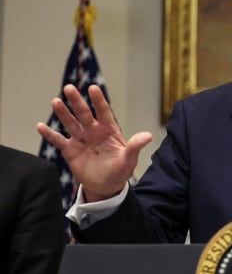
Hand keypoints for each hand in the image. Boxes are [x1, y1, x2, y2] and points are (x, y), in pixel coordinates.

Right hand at [37, 84, 151, 201]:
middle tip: (69, 88)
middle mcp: (93, 131)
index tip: (93, 88)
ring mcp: (81, 140)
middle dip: (77, 102)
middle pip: (84, 114)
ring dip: (63, 113)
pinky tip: (40, 126)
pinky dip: (49, 134)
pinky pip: (59, 141)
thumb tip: (149, 135)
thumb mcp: (129, 159)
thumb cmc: (120, 170)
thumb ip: (135, 146)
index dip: (99, 101)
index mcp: (109, 130)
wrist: (106, 186)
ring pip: (71, 123)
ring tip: (55, 101)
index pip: (103, 112)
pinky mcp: (70, 150)